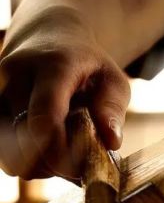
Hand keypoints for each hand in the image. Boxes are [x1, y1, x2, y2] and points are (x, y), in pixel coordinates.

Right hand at [0, 5, 129, 179]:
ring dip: (38, 167)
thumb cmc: (86, 64)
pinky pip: (2, 154)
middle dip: (54, 164)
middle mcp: (15, 76)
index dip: (61, 153)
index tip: (82, 165)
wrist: (47, 35)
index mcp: (51, 66)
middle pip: (25, 143)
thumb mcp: (112, 78)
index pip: (45, 119)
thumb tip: (112, 142)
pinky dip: (25, 162)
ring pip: (10, 154)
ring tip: (61, 153)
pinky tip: (44, 151)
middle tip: (77, 164)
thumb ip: (112, 108)